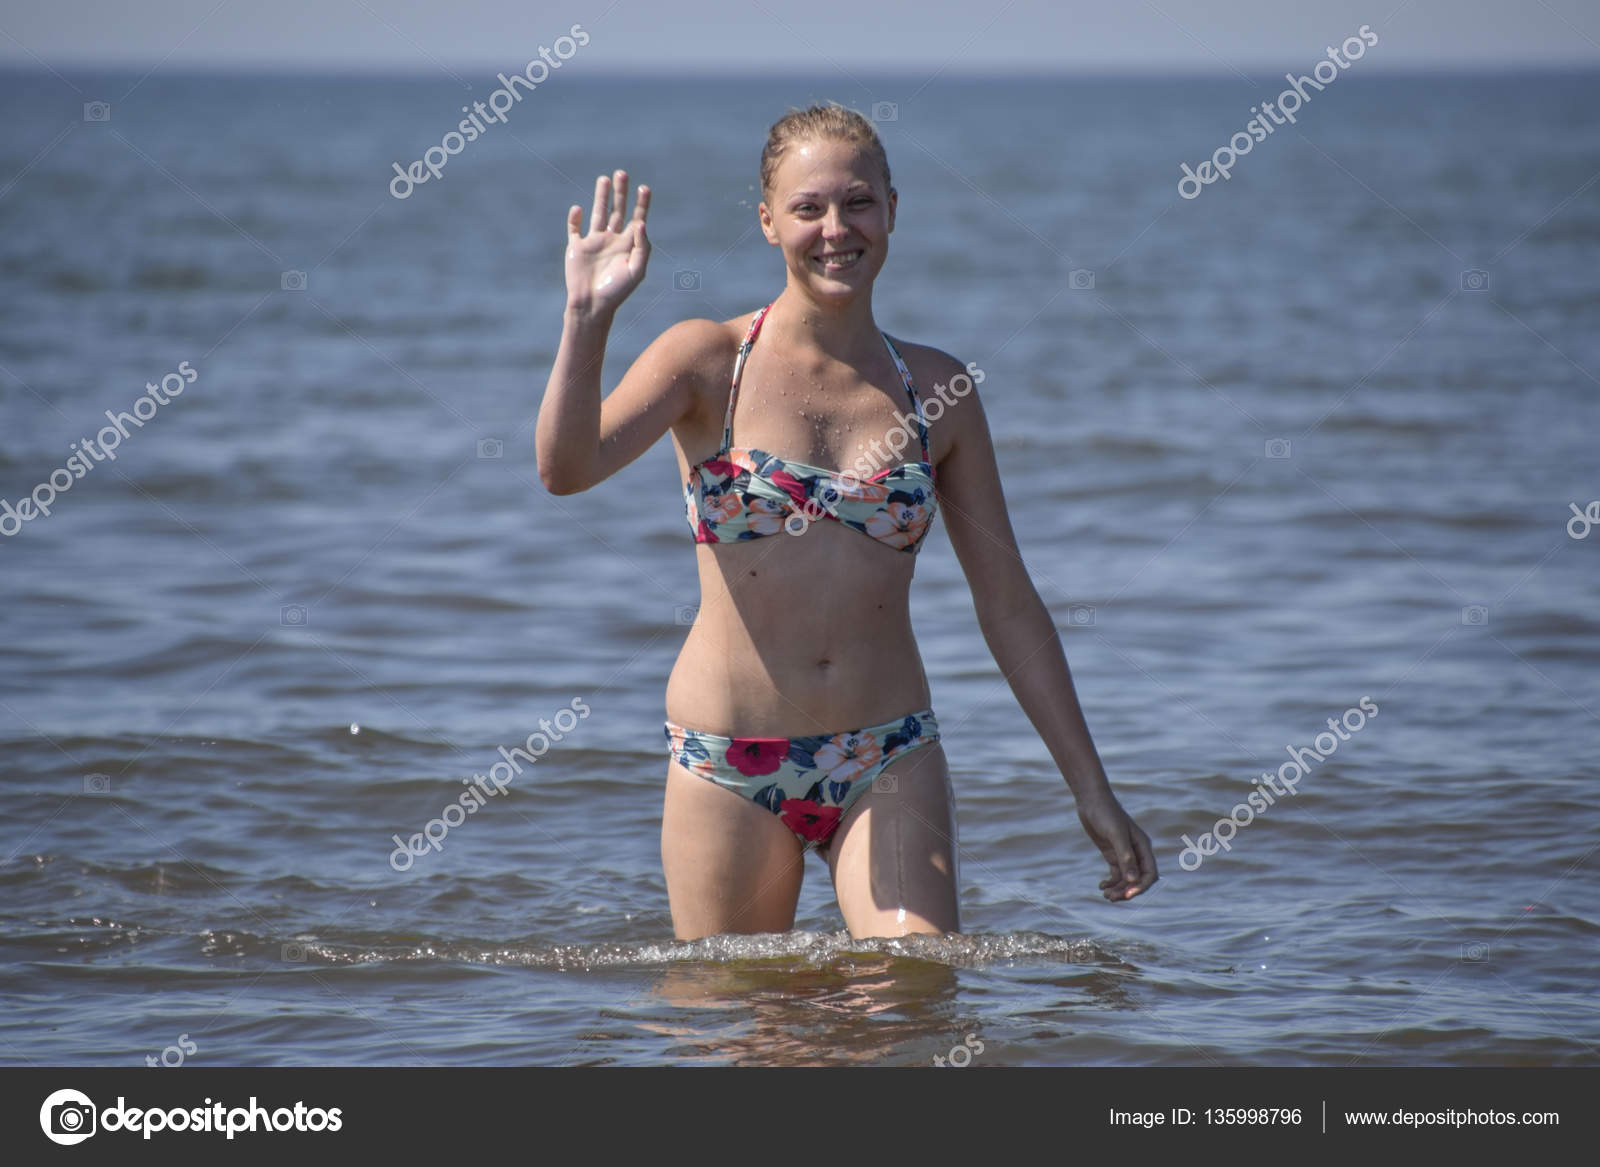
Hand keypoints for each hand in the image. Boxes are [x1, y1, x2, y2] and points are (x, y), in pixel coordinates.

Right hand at [566, 170, 649, 314]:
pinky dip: (574, 218)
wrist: (592, 304)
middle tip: (623, 173)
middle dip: (621, 193)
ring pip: (598, 213)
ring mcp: (594, 242)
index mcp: (628, 245)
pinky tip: (578, 209)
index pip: (637, 219)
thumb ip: (642, 247)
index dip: (642, 204)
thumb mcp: (636, 270)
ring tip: (604, 179)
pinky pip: (574, 229)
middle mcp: (612, 240)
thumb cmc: (617, 291)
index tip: (644, 188)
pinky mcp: (576, 247)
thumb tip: (640, 223)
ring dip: (601, 197)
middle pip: (618, 210)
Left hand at [1075, 788, 1157, 901]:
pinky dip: (1111, 882)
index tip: (1126, 894)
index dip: (1140, 887)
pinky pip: (1116, 873)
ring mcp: (1124, 853)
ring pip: (1126, 878)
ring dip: (1118, 889)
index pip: (1149, 874)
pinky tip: (1101, 886)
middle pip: (1137, 879)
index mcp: (1143, 847)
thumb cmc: (1106, 813)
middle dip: (1126, 891)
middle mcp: (1136, 852)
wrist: (1091, 800)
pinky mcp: (1112, 853)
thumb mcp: (1116, 835)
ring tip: (1105, 895)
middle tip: (1110, 898)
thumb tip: (1132, 880)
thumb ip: (1125, 857)